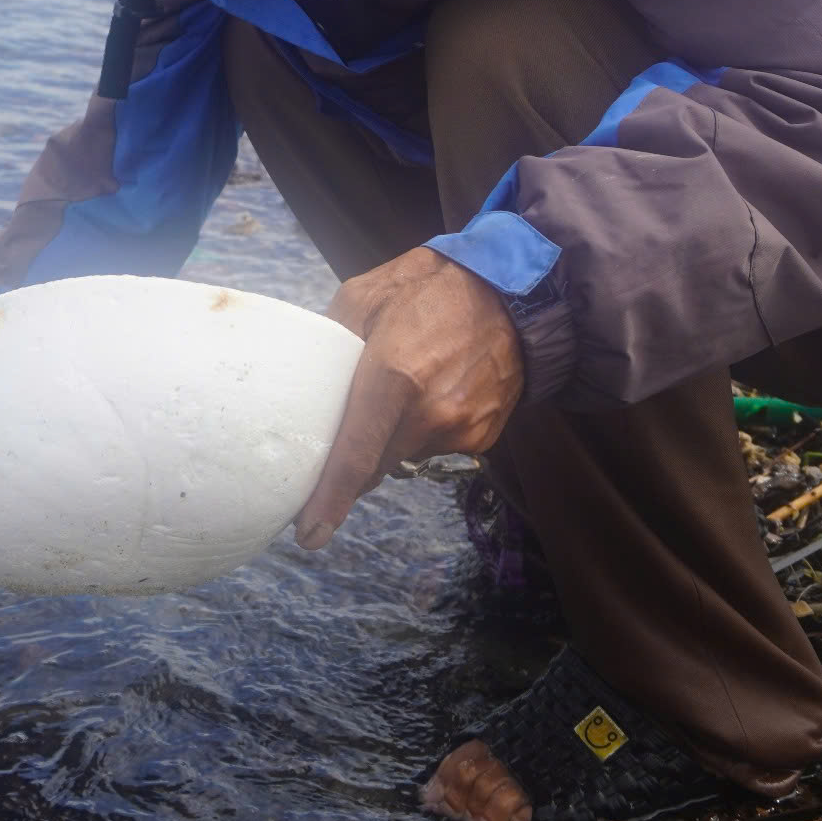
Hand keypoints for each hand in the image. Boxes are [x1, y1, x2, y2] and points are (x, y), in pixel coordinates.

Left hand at [297, 247, 524, 548]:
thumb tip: (306, 379)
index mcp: (393, 377)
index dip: (330, 500)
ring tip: (406, 386)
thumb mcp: (365, 294)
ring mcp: (461, 429)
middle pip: (374, 464)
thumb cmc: (432, 286)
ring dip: (394, 437)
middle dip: (356, 455)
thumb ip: (331, 340)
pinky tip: (435, 390)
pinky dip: (426, 430)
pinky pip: (437, 448)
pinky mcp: (482, 437)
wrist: (515, 292)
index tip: (310, 534)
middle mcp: (430, 414)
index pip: (354, 456)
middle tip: (351, 419)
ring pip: (405, 456)